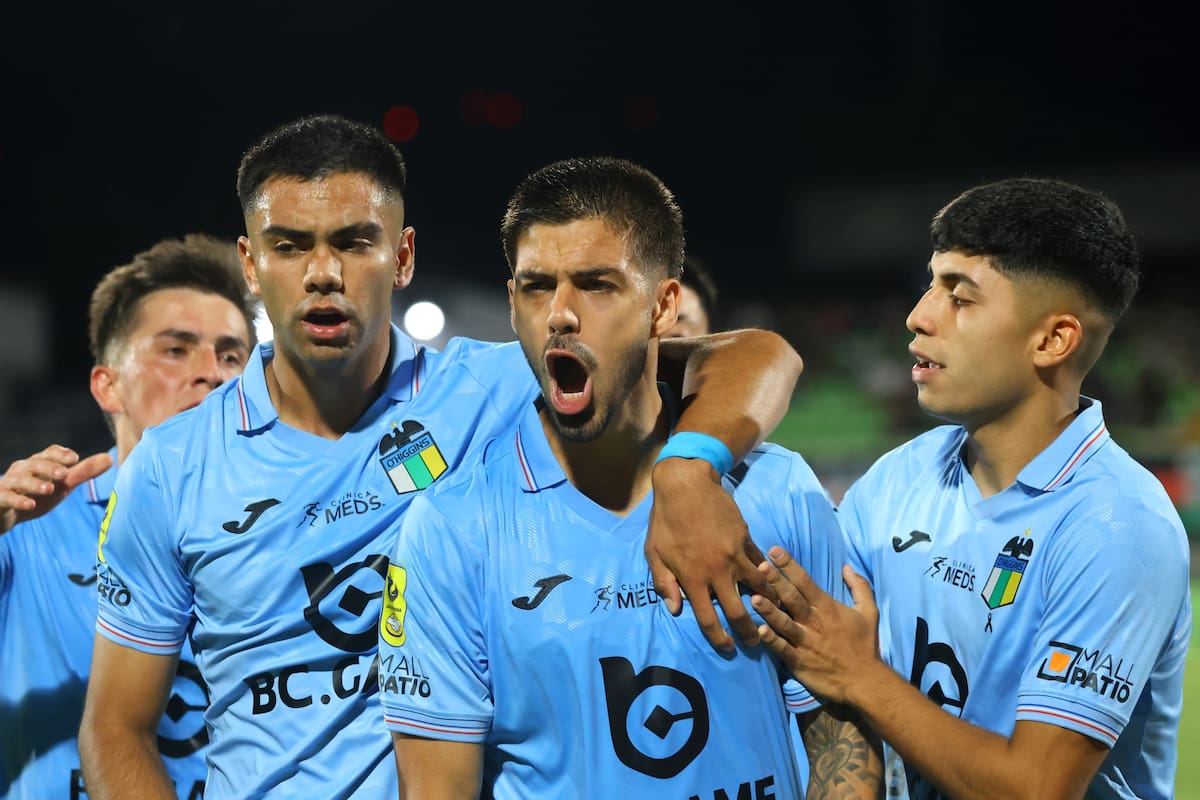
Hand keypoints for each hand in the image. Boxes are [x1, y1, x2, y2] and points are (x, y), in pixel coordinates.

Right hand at [0, 445, 112, 534]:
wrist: (6, 514)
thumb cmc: (37, 494)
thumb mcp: (62, 484)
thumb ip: (83, 472)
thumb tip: (110, 459)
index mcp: (39, 463)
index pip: (49, 452)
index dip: (61, 454)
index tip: (75, 458)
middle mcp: (22, 470)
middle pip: (35, 464)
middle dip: (49, 467)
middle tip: (64, 474)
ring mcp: (9, 484)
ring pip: (19, 480)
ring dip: (34, 484)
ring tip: (50, 489)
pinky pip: (6, 497)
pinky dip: (17, 500)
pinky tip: (29, 505)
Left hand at [646, 457, 772, 651]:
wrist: (687, 485)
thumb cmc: (665, 520)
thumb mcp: (654, 553)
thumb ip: (664, 583)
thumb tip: (675, 609)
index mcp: (692, 578)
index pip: (709, 619)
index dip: (719, 639)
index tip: (727, 648)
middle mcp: (717, 571)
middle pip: (738, 612)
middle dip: (748, 633)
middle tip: (754, 642)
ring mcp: (735, 555)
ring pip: (759, 589)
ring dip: (767, 605)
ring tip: (772, 614)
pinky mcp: (746, 540)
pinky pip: (760, 564)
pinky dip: (767, 576)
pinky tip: (773, 585)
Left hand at [752, 546, 879, 703]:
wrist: (865, 681)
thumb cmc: (865, 645)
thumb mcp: (870, 613)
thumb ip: (860, 587)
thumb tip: (847, 567)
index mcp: (828, 608)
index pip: (806, 582)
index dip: (789, 566)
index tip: (774, 550)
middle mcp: (815, 623)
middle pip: (792, 599)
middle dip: (776, 582)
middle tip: (760, 566)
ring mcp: (806, 643)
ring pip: (784, 623)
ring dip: (768, 610)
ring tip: (753, 597)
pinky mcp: (799, 662)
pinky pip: (782, 649)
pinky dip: (771, 640)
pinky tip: (759, 631)